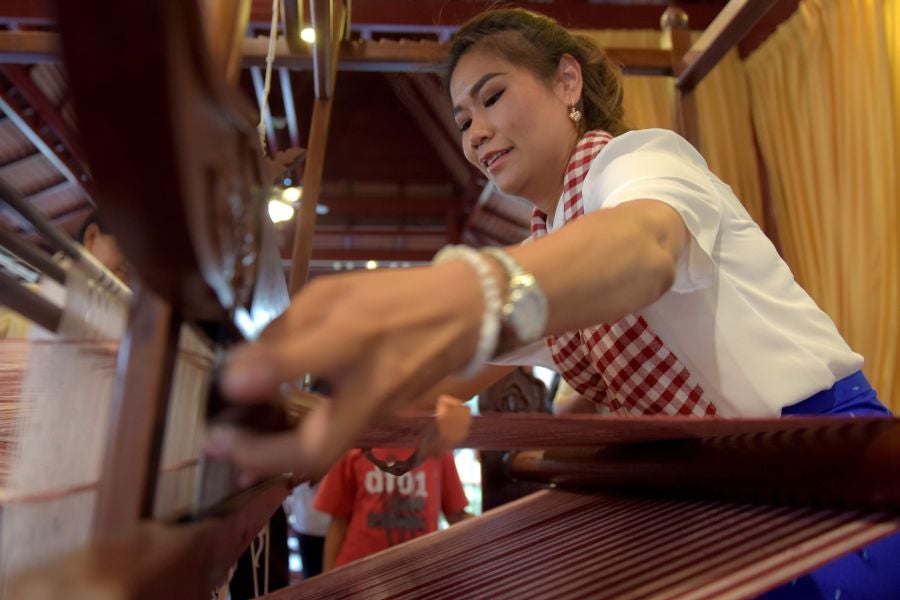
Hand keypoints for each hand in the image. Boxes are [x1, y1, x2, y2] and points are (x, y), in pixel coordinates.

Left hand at [205, 261, 483, 479]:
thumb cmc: (392, 296)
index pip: (310, 356)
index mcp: (358, 332)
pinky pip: (332, 443)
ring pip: (322, 453)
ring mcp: (379, 411)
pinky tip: (264, 440)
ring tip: (229, 448)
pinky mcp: (381, 421)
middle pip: (317, 445)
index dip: (266, 372)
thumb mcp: (336, 291)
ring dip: (270, 458)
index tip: (227, 383)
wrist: (463, 315)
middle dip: (260, 455)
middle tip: (216, 444)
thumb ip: (289, 328)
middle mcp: (371, 383)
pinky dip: (293, 448)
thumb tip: (241, 367)